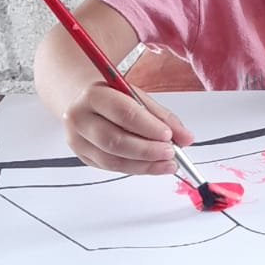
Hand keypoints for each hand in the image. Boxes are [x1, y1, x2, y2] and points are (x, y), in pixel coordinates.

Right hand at [62, 80, 193, 175]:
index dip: (148, 126)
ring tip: (167, 163)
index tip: (168, 135)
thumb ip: (162, 117)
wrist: (83, 101)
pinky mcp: (83, 157)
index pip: (122, 112)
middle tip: (170, 153)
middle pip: (115, 140)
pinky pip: (112, 168)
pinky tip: (153, 166)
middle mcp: (79, 118)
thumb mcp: (137, 97)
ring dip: (144, 164)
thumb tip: (186, 138)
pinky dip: (136, 168)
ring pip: (113, 160)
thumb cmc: (113, 97)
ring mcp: (77, 140)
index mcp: (93, 95)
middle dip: (147, 150)